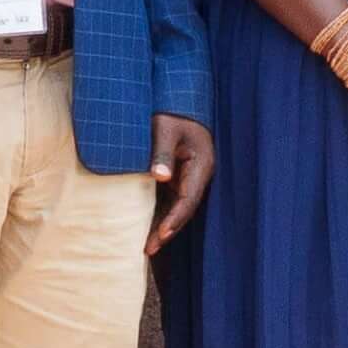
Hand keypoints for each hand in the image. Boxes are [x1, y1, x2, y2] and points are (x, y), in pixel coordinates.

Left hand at [148, 109, 215, 243]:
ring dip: (163, 226)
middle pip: (184, 209)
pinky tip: (148, 228)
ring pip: (177, 208)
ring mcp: (188, 177)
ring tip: (147, 248)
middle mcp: (197, 175)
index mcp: (201, 164)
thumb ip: (162, 152)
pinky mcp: (177, 176)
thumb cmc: (171, 111)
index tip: (162, 234)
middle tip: (149, 249)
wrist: (176, 99)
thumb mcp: (165, 128)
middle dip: (167, 230)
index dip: (175, 218)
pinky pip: (169, 200)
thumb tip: (160, 177)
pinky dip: (160, 214)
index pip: (189, 199)